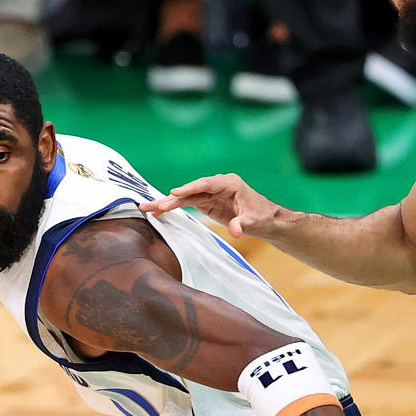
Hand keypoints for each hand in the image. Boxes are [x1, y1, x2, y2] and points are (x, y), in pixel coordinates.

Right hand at [138, 174, 279, 238]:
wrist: (267, 220)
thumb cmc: (262, 217)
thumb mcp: (254, 222)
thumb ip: (242, 225)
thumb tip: (235, 232)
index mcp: (229, 183)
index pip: (206, 184)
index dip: (190, 188)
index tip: (174, 193)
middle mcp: (217, 186)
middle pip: (191, 190)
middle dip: (171, 198)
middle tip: (152, 204)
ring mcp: (211, 194)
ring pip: (186, 197)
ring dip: (168, 203)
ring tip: (148, 208)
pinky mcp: (208, 203)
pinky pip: (188, 203)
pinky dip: (174, 207)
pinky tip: (159, 211)